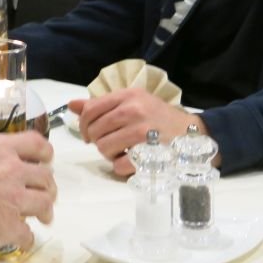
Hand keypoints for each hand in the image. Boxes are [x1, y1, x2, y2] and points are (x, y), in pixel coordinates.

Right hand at [0, 131, 55, 254]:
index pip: (35, 144)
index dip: (44, 153)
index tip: (45, 160)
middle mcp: (13, 170)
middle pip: (45, 176)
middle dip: (47, 186)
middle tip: (43, 193)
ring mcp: (16, 199)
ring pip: (45, 203)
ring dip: (46, 211)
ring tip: (43, 218)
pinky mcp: (12, 227)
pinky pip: (28, 235)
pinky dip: (26, 239)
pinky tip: (21, 242)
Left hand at [68, 87, 208, 175]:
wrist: (190, 133)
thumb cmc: (156, 116)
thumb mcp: (131, 102)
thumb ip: (101, 104)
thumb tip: (72, 105)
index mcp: (128, 95)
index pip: (90, 110)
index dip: (83, 125)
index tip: (89, 133)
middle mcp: (133, 110)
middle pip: (94, 131)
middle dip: (96, 140)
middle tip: (108, 143)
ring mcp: (142, 132)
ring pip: (103, 148)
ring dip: (108, 154)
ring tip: (120, 151)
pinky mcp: (148, 153)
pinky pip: (118, 166)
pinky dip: (121, 167)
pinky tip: (130, 160)